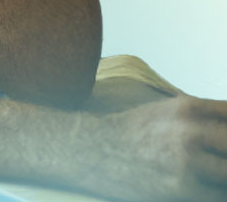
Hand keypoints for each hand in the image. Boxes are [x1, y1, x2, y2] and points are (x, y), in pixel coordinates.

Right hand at [89, 96, 226, 200]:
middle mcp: (189, 131)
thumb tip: (225, 129)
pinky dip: (215, 192)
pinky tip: (203, 189)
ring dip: (223, 175)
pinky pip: (217, 195)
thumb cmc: (128, 133)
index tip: (224, 144)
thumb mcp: (166, 111)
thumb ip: (203, 117)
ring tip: (213, 176)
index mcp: (188, 107)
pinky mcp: (180, 188)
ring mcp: (186, 160)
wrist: (86, 151)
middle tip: (220, 162)